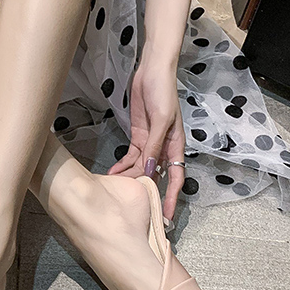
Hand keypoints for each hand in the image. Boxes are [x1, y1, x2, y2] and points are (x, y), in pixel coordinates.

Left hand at [106, 55, 185, 221]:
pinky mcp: (139, 136)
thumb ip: (154, 146)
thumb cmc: (163, 94)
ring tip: (116, 191)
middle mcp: (164, 148)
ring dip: (130, 178)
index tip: (165, 216)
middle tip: (134, 208)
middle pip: (156, 176)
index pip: (176, 177)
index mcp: (176, 146)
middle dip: (146, 191)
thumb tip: (150, 170)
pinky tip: (113, 173)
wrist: (152, 73)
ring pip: (141, 167)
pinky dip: (123, 165)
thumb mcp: (161, 120)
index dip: (170, 197)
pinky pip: (131, 156)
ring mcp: (150, 143)